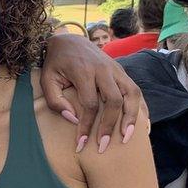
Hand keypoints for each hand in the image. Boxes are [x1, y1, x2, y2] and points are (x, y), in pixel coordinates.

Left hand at [40, 34, 142, 151]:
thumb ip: (55, 100)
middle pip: (114, 100)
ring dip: (132, 117)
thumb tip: (73, 119)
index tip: (81, 144)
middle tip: (104, 146)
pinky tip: (141, 125)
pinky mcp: (122, 71)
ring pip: (132, 94)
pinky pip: (136, 90)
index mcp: (83, 71)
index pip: (89, 104)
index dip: (86, 126)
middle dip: (110, 125)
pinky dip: (141, 108)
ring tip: (127, 137)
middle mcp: (104, 69)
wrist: (69, 40)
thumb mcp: (46, 79)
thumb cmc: (56, 63)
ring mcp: (116, 69)